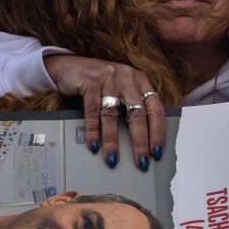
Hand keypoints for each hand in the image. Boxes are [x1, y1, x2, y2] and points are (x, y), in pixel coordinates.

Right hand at [44, 54, 165, 170]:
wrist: (70, 66)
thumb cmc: (99, 82)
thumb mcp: (120, 89)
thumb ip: (131, 105)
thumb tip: (142, 139)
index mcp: (140, 81)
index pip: (156, 108)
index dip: (158, 131)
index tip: (157, 151)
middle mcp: (127, 78)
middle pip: (137, 114)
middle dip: (140, 141)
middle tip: (142, 161)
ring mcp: (109, 78)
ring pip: (113, 115)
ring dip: (113, 141)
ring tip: (113, 159)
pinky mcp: (90, 81)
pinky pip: (93, 111)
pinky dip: (93, 131)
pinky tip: (94, 145)